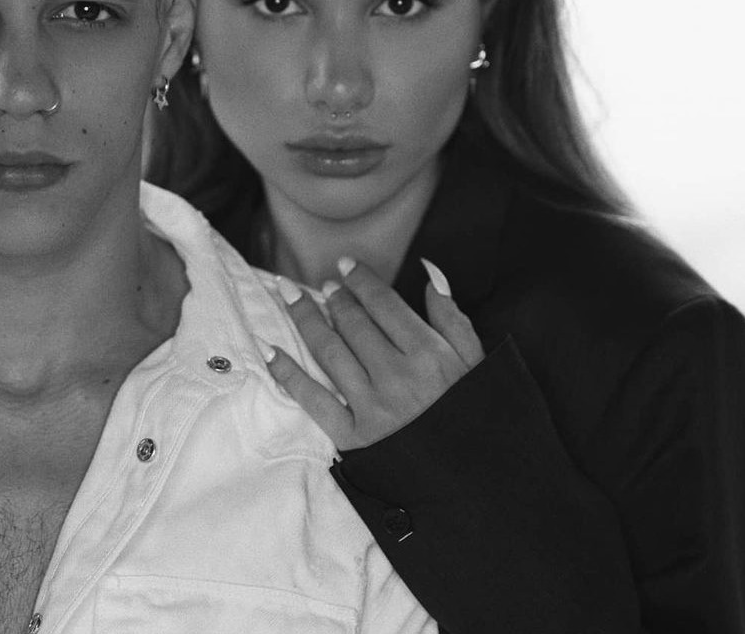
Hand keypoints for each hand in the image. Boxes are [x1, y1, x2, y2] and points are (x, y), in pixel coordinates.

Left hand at [263, 258, 484, 449]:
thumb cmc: (472, 414)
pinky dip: (287, 373)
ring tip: (291, 296)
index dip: (361, 280)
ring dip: (305, 319)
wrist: (473, 479)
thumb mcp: (475, 362)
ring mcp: (371, 408)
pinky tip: (269, 350)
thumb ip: (450, 314)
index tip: (346, 265)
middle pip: (353, 324)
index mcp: (429, 354)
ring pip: (329, 351)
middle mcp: (397, 377)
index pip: (384, 304)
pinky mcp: (352, 437)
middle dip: (335, 297)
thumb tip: (427, 270)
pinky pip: (313, 399)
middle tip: (324, 284)